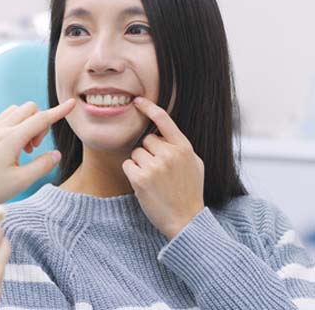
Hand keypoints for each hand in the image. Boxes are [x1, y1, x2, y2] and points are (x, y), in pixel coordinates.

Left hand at [0, 98, 75, 202]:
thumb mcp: (21, 181)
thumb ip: (42, 165)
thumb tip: (56, 154)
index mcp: (11, 139)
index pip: (42, 119)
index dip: (59, 112)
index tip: (72, 104)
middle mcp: (0, 129)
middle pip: (29, 109)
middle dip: (40, 123)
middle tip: (34, 148)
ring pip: (15, 111)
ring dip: (26, 123)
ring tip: (22, 148)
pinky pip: (2, 117)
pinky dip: (12, 124)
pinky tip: (10, 145)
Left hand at [122, 97, 204, 238]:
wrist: (186, 220)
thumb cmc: (190, 192)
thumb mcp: (194, 165)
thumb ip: (181, 147)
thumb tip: (165, 133)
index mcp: (184, 148)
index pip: (164, 120)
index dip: (149, 108)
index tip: (137, 101)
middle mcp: (170, 154)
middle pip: (146, 140)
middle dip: (148, 153)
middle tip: (159, 172)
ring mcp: (155, 166)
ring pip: (135, 153)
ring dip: (140, 164)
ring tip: (154, 180)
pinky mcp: (140, 178)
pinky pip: (128, 165)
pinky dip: (132, 174)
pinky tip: (144, 185)